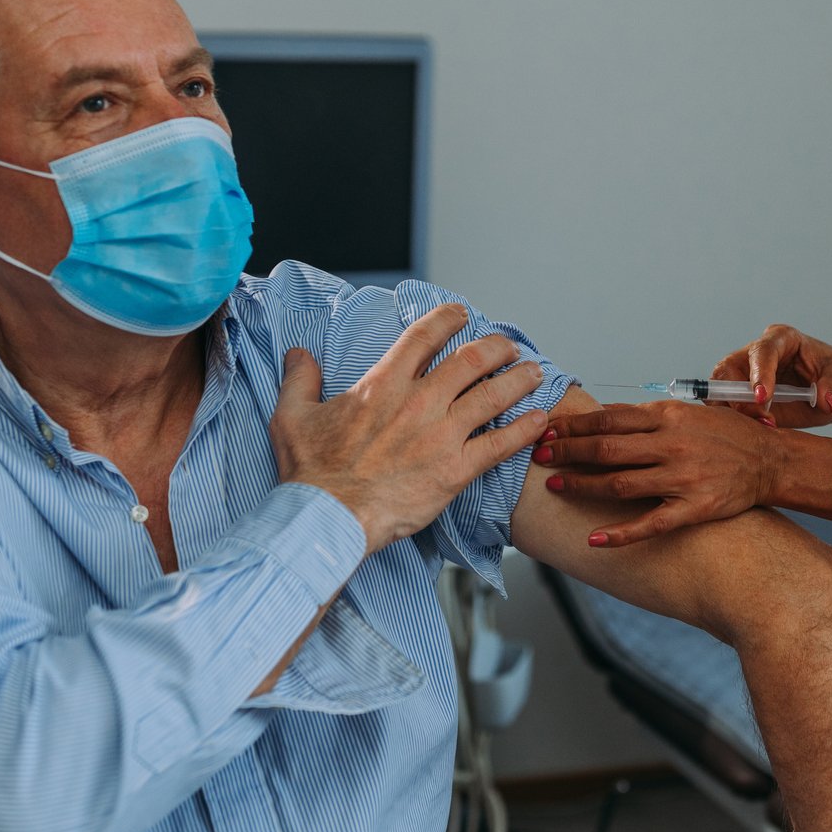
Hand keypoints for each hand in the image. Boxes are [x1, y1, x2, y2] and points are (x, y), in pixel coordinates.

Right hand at [270, 302, 549, 552]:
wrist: (328, 518)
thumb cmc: (311, 472)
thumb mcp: (292, 415)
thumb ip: (300, 379)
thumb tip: (299, 355)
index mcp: (384, 383)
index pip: (424, 336)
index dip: (448, 318)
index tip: (462, 313)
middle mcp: (419, 401)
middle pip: (471, 359)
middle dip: (496, 348)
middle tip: (508, 348)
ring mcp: (441, 434)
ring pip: (494, 395)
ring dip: (520, 380)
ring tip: (534, 373)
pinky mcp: (456, 469)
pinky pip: (500, 444)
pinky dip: (524, 429)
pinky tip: (539, 419)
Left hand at [537, 399, 831, 546]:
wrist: (773, 460)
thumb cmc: (730, 435)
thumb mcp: (691, 413)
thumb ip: (651, 417)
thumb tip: (608, 418)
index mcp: (670, 415)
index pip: (610, 418)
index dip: (575, 426)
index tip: (548, 431)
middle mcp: (673, 444)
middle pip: (607, 449)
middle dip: (568, 453)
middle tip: (539, 458)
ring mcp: (683, 477)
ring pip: (620, 483)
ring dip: (583, 486)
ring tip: (556, 488)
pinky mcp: (694, 507)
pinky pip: (651, 523)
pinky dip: (620, 533)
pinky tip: (595, 539)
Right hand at [714, 325, 831, 442]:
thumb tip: (826, 400)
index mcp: (782, 339)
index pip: (762, 351)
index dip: (759, 373)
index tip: (762, 397)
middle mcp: (757, 354)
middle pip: (728, 368)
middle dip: (738, 396)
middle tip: (762, 419)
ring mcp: (745, 376)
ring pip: (720, 390)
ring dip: (733, 412)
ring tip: (763, 426)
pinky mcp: (742, 398)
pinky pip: (725, 408)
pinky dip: (734, 422)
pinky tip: (755, 432)